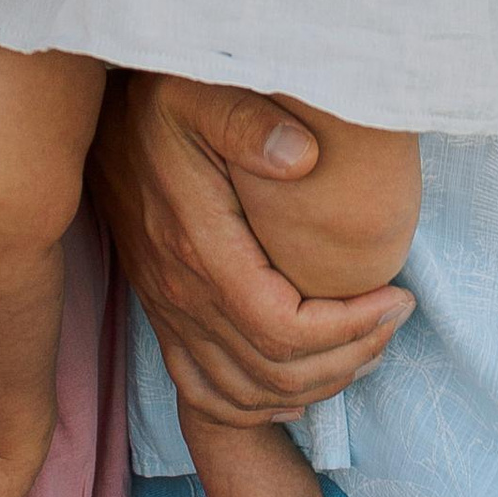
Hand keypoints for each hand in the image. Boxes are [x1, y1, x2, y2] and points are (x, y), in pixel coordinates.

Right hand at [92, 72, 411, 428]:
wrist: (101, 120)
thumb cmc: (162, 100)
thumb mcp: (202, 91)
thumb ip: (249, 120)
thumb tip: (304, 156)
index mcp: (200, 246)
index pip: (283, 327)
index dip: (349, 327)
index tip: (396, 296)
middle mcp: (182, 294)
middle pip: (273, 371)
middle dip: (348, 355)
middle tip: (396, 318)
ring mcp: (170, 311)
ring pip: (244, 393)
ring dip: (314, 386)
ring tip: (366, 348)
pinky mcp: (164, 315)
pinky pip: (204, 392)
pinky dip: (255, 406)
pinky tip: (295, 389)